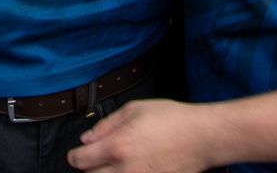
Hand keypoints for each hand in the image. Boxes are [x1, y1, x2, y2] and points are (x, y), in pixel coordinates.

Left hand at [70, 98, 217, 172]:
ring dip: (105, 172)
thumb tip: (87, 139)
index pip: (80, 161)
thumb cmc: (172, 120)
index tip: (77, 152)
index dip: (75, 155)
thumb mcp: (134, 110)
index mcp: (117, 146)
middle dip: (90, 165)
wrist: (201, 138)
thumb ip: (106, 125)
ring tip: (116, 160)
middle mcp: (125, 169)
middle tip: (98, 154)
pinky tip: (131, 166)